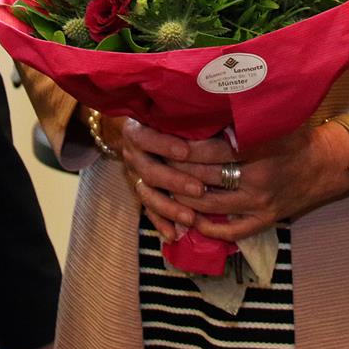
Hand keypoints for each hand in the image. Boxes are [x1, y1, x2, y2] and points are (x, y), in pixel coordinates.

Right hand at [116, 118, 208, 241]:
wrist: (137, 128)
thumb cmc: (163, 117)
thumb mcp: (168, 114)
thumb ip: (185, 120)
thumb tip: (216, 118)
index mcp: (136, 131)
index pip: (146, 138)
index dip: (164, 145)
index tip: (186, 151)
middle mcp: (132, 155)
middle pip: (149, 171)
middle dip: (175, 181)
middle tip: (199, 190)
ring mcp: (134, 175)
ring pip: (148, 195)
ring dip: (170, 208)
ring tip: (191, 218)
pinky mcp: (140, 191)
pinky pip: (148, 210)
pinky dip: (161, 223)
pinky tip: (174, 235)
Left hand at [167, 122, 348, 242]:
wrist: (329, 165)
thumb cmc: (296, 136)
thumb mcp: (274, 119)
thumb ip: (243, 116)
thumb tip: (205, 101)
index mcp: (258, 147)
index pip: (209, 150)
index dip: (181, 147)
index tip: (161, 139)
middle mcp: (258, 176)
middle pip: (204, 177)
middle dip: (175, 171)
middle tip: (152, 162)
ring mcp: (261, 201)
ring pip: (211, 205)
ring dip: (183, 199)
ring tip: (162, 188)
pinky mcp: (266, 219)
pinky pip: (231, 230)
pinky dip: (208, 228)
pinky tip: (189, 220)